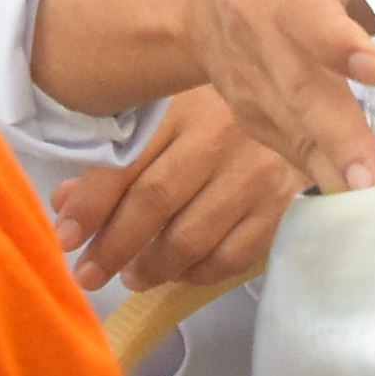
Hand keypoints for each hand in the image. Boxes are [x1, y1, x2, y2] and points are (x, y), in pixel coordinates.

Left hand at [51, 87, 305, 291]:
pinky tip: (179, 273)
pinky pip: (230, 256)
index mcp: (181, 106)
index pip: (125, 164)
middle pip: (154, 203)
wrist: (308, 99)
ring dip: (153, 267)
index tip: (66, 237)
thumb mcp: (167, 116)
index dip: (90, 206)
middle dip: (113, 247)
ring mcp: (256, 173)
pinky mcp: (285, 206)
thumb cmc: (222, 110)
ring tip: (132, 275)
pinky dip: (197, 273)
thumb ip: (116, 159)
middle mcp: (221, 137)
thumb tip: (66, 206)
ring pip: (191, 237)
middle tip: (89, 273)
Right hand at [177, 0, 374, 195]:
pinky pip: (291, 155)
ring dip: (334, 172)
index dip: (340, 43)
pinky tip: (360, 209)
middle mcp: (266, 38)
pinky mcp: (254, 121)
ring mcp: (255, 87)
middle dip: (339, 139)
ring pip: (294, 135)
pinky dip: (325, 178)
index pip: (312, 16)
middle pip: (303, 93)